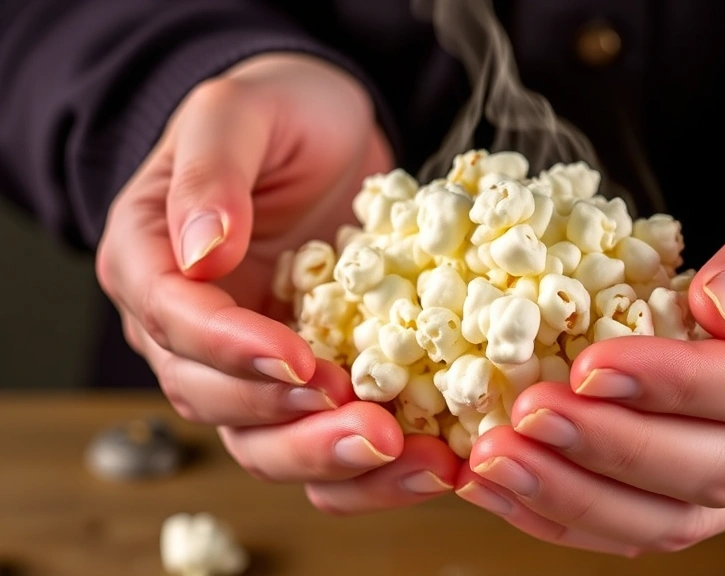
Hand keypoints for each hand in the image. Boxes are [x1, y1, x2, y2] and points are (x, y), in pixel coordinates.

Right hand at [95, 53, 459, 513]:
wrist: (325, 130)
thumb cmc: (278, 110)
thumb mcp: (238, 112)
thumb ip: (212, 174)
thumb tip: (201, 254)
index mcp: (151, 265)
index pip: (178, 325)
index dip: (234, 352)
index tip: (300, 361)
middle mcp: (187, 330)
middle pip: (217, 404)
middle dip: (295, 428)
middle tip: (375, 431)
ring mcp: (248, 361)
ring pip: (267, 442)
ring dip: (336, 464)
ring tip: (415, 462)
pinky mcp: (307, 377)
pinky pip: (323, 436)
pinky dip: (371, 467)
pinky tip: (430, 464)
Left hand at [456, 141, 724, 555]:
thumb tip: (718, 308)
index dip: (676, 383)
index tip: (590, 362)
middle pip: (723, 470)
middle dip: (612, 450)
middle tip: (521, 417)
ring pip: (687, 518)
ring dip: (583, 498)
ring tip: (496, 466)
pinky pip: (665, 518)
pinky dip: (586, 513)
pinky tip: (518, 492)